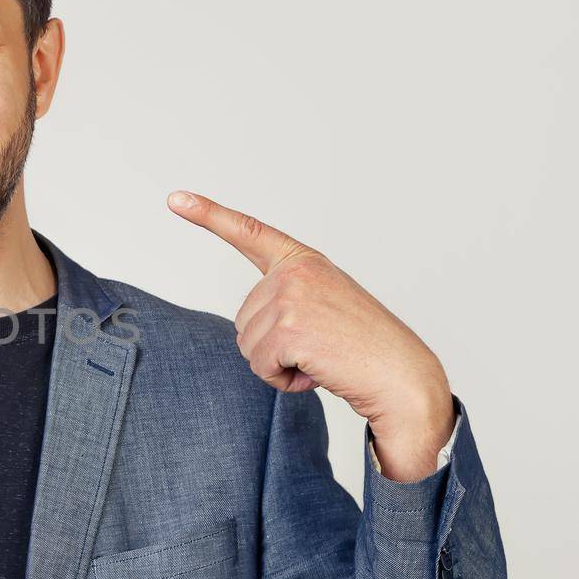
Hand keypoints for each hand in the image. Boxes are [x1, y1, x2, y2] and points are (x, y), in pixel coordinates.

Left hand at [167, 190, 453, 481]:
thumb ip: (286, 301)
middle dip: (272, 346)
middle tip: (318, 347)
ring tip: (321, 358)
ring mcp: (292, 297)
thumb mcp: (324, 307)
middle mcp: (296, 272)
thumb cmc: (365, 349)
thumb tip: (250, 328)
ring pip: (247, 345)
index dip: (209, 215)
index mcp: (304, 261)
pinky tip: (316, 372)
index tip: (176, 198)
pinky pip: (260, 366)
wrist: (403, 378)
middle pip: (243, 319)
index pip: (250, 233)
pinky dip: (283, 380)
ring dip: (278, 365)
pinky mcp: (289, 328)